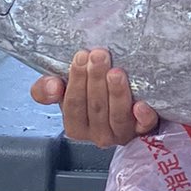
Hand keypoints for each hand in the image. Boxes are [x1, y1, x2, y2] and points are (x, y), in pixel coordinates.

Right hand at [30, 47, 159, 147]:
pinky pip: (144, 126)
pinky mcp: (144, 129)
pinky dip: (143, 116)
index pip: (73, 106)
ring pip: (118, 116)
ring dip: (117, 93)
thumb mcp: (64, 90)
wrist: (122, 100)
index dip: (76, 81)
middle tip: (99, 55)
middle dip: (96, 79)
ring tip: (116, 72)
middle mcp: (98, 134)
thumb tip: (52, 86)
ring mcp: (122, 133)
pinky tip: (142, 104)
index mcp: (76, 127)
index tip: (81, 56)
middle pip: (96, 108)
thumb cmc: (89, 93)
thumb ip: (46, 89)